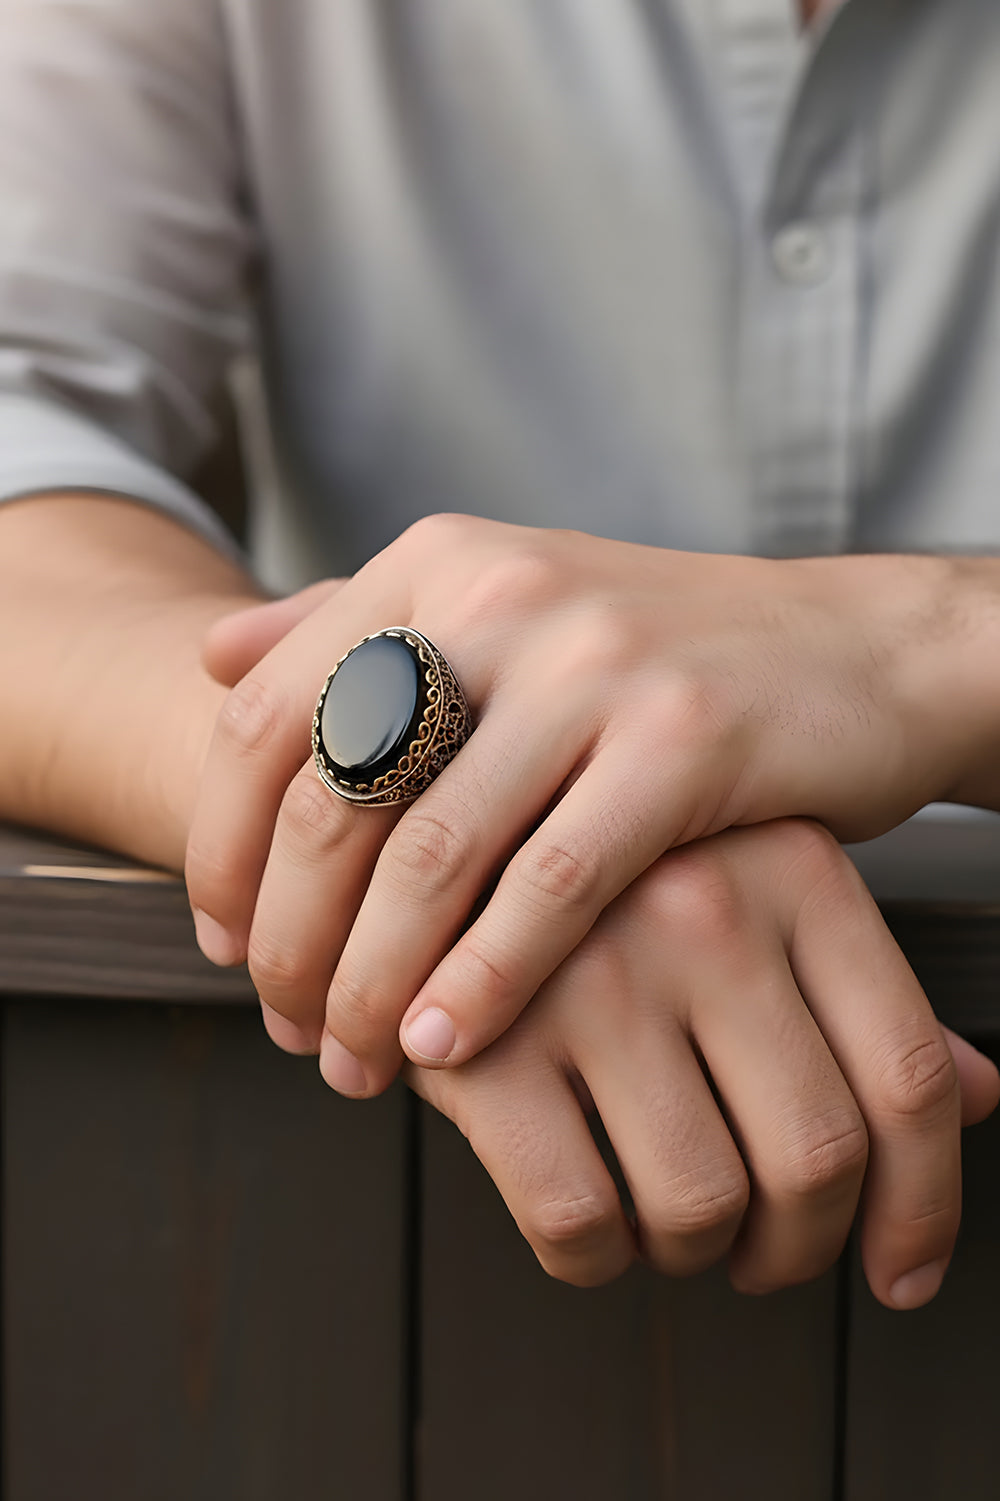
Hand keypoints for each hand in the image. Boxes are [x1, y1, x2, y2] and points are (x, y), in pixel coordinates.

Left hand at [188, 516, 982, 1089]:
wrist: (850, 651)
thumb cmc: (654, 659)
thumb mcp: (501, 610)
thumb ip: (354, 628)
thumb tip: (207, 657)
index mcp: (437, 565)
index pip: (267, 718)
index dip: (221, 848)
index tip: (223, 944)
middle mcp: (502, 598)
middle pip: (332, 798)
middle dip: (288, 940)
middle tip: (286, 1026)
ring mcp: (595, 665)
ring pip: (431, 857)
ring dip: (372, 981)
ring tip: (355, 1060)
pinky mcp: (683, 741)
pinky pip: (550, 888)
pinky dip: (483, 981)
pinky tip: (445, 1044)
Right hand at [401, 819, 997, 1306]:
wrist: (426, 812)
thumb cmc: (613, 877)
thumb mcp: (755, 896)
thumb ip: (859, 997)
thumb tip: (984, 1098)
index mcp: (791, 869)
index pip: (908, 1078)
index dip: (922, 1206)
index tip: (900, 1270)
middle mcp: (703, 910)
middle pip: (816, 1156)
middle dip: (798, 1249)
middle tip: (762, 1253)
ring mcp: (591, 968)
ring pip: (701, 1204)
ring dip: (694, 1252)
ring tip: (667, 1223)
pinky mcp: (485, 1035)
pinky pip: (578, 1218)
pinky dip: (593, 1258)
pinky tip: (587, 1225)